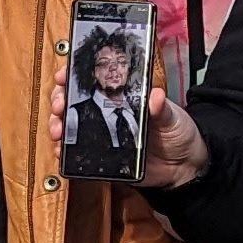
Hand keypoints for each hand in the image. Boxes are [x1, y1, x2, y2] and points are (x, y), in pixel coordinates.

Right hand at [46, 78, 209, 188]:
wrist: (184, 168)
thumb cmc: (178, 134)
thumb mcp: (173, 116)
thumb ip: (162, 108)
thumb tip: (155, 96)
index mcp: (123, 96)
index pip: (93, 79)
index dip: (75, 74)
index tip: (64, 74)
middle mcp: (108, 112)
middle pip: (74, 100)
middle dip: (60, 98)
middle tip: (59, 103)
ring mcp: (102, 134)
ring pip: (71, 125)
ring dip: (58, 124)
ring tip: (58, 127)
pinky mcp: (102, 156)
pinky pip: (78, 153)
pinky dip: (65, 152)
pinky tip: (61, 150)